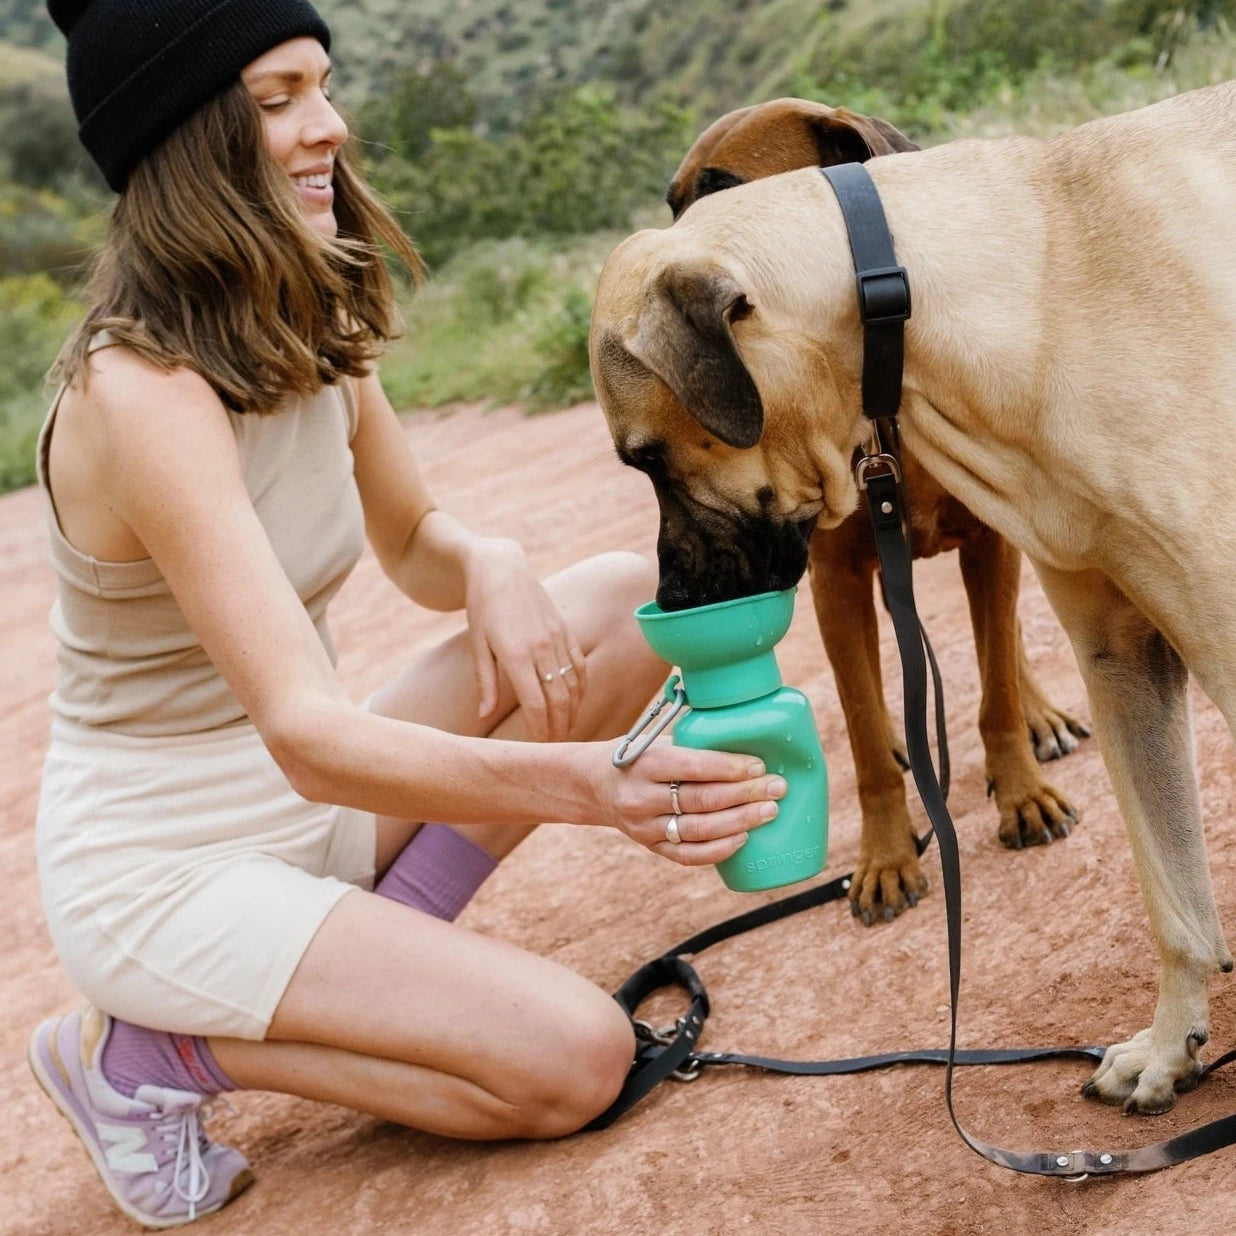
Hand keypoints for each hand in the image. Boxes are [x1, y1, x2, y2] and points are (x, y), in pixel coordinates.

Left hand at [464, 537, 586, 741]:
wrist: (501, 568)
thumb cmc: (483, 607)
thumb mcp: (477, 645)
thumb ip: (485, 683)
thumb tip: (484, 716)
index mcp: (517, 654)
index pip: (536, 705)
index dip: (540, 731)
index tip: (538, 749)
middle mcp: (542, 648)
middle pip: (560, 700)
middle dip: (559, 729)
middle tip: (554, 749)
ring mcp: (558, 638)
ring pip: (574, 686)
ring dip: (572, 712)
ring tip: (565, 731)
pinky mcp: (566, 631)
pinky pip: (580, 666)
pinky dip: (581, 688)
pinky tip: (576, 703)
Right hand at [584, 741, 786, 866]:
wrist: (593, 784)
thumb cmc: (638, 755)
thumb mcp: (657, 740)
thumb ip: (693, 745)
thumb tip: (749, 738)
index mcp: (645, 763)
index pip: (693, 767)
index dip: (730, 768)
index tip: (759, 765)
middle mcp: (641, 797)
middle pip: (701, 800)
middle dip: (745, 794)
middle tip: (778, 787)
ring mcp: (644, 826)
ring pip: (699, 830)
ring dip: (740, 821)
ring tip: (770, 812)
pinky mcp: (650, 846)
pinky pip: (688, 855)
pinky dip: (718, 849)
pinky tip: (743, 838)